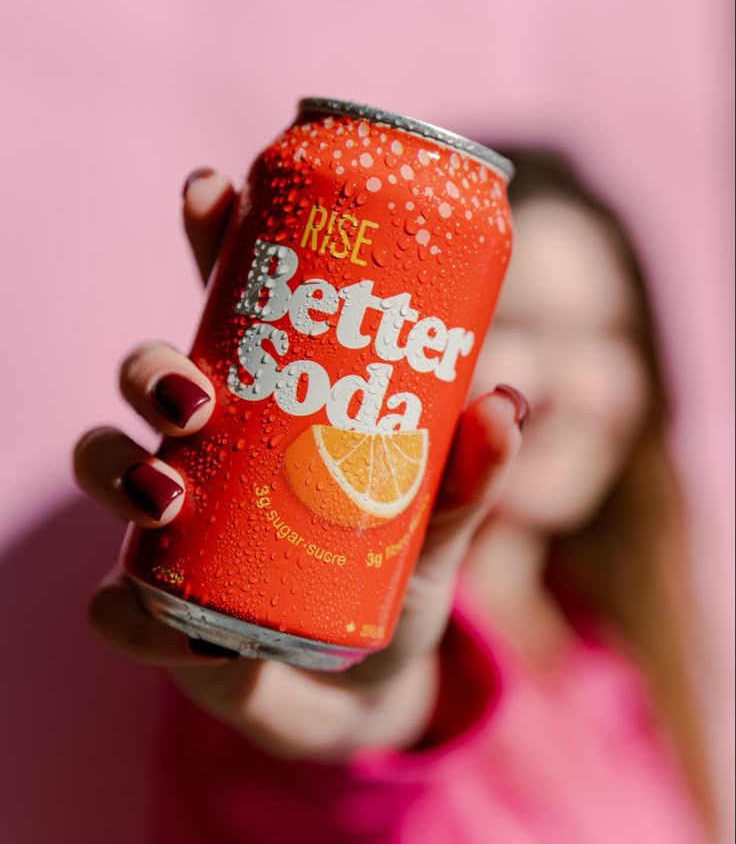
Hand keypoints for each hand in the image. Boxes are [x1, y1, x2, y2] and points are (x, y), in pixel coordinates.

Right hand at [73, 169, 523, 760]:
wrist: (368, 691)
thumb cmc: (397, 581)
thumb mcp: (439, 526)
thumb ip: (472, 473)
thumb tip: (510, 396)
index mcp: (268, 405)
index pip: (230, 305)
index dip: (212, 239)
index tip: (211, 189)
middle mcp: (206, 451)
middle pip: (149, 374)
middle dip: (151, 365)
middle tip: (196, 392)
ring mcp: (169, 525)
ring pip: (104, 462)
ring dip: (117, 466)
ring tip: (168, 494)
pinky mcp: (153, 609)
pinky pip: (111, 601)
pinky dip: (127, 606)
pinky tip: (164, 621)